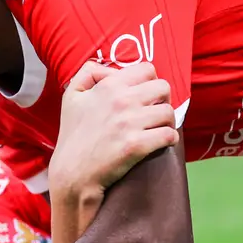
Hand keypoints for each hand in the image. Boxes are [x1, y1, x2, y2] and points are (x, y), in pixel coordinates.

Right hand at [50, 62, 177, 205]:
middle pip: (163, 88)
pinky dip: (170, 138)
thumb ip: (88, 72)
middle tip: (156, 111)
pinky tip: (163, 142)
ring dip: (168, 121)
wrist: (72, 173)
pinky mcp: (136, 146)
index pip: (147, 69)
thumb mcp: (72, 96)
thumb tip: (110, 69)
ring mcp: (130, 123)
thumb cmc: (73, 135)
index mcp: (108, 86)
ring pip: (169, 112)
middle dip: (163, 99)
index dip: (151, 81)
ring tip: (159, 128)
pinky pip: (169, 135)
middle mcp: (121, 101)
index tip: (147, 94)